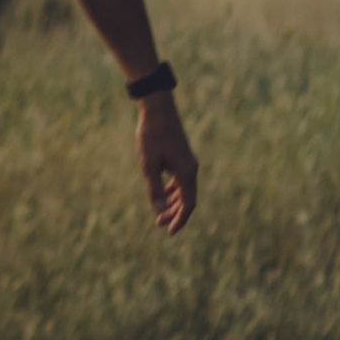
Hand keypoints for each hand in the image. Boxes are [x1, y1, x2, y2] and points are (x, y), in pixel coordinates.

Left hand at [137, 92, 196, 233]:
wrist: (158, 108)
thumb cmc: (151, 135)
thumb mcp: (149, 164)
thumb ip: (154, 189)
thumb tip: (160, 212)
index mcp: (186, 172)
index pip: (188, 204)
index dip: (180, 219)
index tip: (169, 231)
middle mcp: (191, 168)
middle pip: (187, 199)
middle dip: (174, 213)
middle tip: (159, 224)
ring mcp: (188, 161)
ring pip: (185, 189)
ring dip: (174, 202)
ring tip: (160, 212)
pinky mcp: (182, 155)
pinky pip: (181, 179)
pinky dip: (174, 190)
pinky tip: (163, 193)